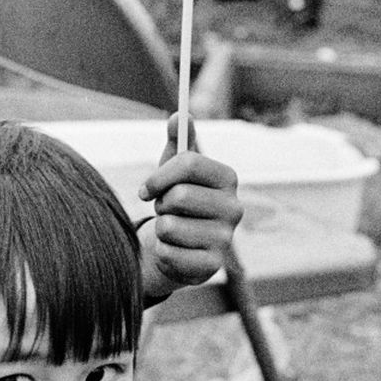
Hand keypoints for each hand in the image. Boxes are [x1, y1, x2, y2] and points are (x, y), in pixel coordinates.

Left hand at [136, 115, 241, 302]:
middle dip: (161, 204)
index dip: (159, 175)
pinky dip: (162, 252)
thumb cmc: (177, 200)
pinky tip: (174, 251)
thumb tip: (179, 114)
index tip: (146, 188)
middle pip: (179, 195)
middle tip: (166, 211)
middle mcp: (235, 208)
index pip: (189, 162)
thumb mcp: (174, 168)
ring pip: (169, 226)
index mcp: (228, 178)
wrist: (178, 245)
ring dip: (160, 229)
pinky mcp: (212, 266)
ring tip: (171, 230)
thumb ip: (178, 140)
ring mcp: (226, 239)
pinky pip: (169, 254)